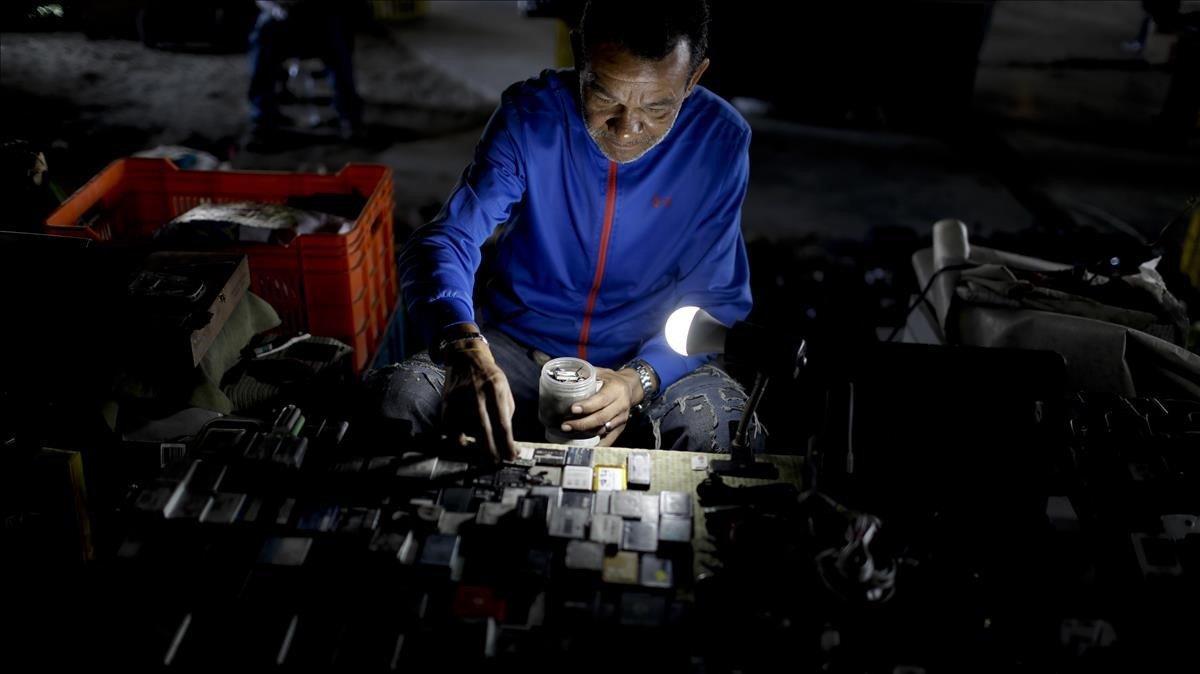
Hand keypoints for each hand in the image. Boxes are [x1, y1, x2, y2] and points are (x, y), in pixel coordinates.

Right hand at [440, 328, 515, 460]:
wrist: (466, 358)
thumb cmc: (490, 377)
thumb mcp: (505, 390)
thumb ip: (506, 412)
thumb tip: (507, 439)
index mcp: (496, 391)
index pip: (503, 423)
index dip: (507, 444)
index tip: (511, 457)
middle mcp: (477, 395)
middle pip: (483, 430)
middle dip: (490, 451)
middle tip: (495, 462)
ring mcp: (460, 399)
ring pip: (465, 430)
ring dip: (474, 443)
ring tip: (482, 449)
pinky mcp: (447, 402)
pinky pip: (450, 427)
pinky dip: (457, 437)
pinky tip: (464, 441)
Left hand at [560, 367, 641, 446]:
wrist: (631, 387)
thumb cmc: (612, 379)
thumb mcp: (601, 372)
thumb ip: (586, 375)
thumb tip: (565, 377)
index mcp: (616, 390)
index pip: (601, 400)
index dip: (587, 406)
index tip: (573, 409)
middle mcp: (621, 405)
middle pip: (601, 418)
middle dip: (582, 423)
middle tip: (565, 425)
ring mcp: (622, 418)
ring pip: (603, 429)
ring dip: (586, 433)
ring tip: (570, 432)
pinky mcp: (621, 427)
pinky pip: (610, 438)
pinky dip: (598, 444)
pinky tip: (585, 446)